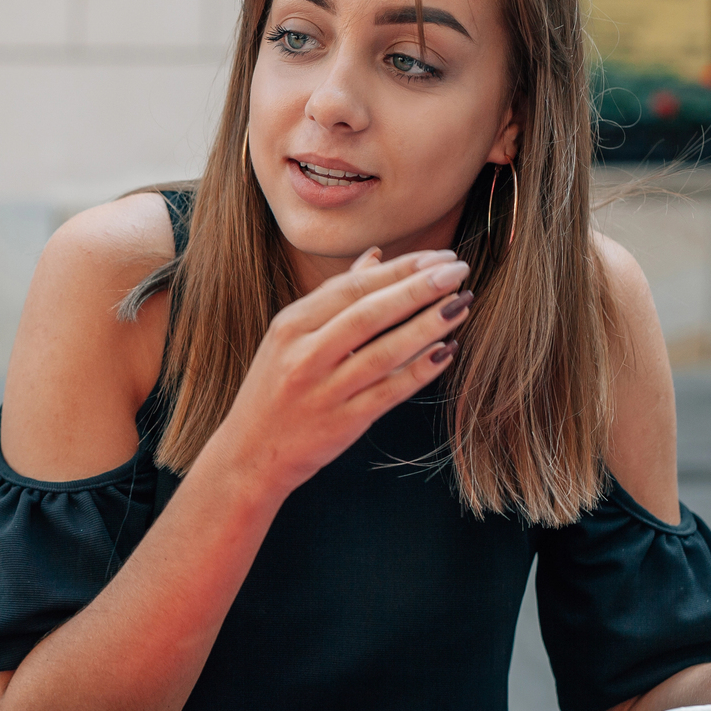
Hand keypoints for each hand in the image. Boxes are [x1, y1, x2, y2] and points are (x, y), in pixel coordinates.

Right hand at [201, 248, 472, 493]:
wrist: (249, 454)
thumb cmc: (275, 389)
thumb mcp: (290, 338)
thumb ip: (332, 298)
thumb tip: (376, 257)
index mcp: (290, 325)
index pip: (352, 286)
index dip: (399, 269)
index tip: (437, 256)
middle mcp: (304, 355)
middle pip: (370, 313)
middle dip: (419, 288)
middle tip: (458, 270)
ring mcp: (323, 390)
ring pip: (384, 351)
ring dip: (428, 325)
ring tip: (461, 304)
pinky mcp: (342, 422)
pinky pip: (389, 391)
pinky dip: (420, 369)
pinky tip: (447, 351)